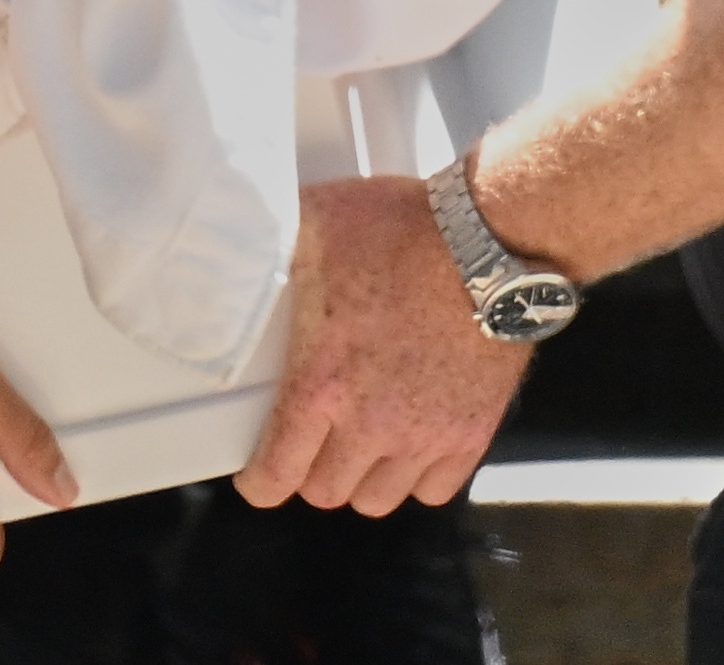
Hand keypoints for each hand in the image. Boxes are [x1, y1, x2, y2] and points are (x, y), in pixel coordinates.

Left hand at [236, 176, 531, 517]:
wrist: (486, 241)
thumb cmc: (401, 230)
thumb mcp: (314, 225)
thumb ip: (270, 250)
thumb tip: (236, 244)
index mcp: (321, 382)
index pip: (276, 474)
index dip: (259, 483)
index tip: (257, 476)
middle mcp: (370, 423)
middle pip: (325, 492)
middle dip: (309, 472)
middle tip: (311, 441)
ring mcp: (424, 435)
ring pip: (378, 499)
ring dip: (361, 477)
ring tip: (359, 445)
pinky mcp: (471, 434)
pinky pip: (433, 489)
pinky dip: (416, 476)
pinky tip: (408, 444)